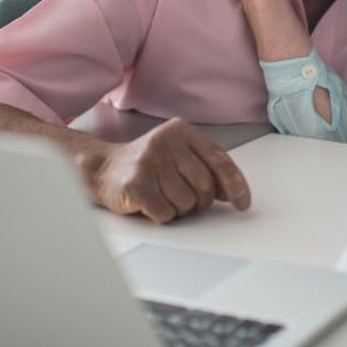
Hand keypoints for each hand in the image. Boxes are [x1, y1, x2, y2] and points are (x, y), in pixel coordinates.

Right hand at [78, 117, 251, 223]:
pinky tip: (150, 203)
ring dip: (179, 209)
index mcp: (181, 131)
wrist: (103, 168)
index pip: (219, 160)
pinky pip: (166, 213)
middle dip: (199, 201)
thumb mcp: (180, 156)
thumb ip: (207, 168)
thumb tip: (235, 193)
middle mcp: (165, 141)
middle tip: (184, 199)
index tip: (243, 204)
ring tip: (163, 197)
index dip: (235, 185)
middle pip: (204, 186)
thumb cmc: (148, 164)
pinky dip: (162, 215)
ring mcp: (149, 161)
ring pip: (186, 203)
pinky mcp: (136, 184)